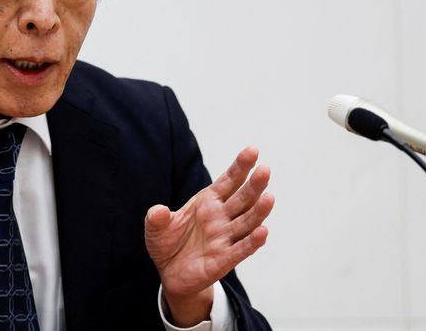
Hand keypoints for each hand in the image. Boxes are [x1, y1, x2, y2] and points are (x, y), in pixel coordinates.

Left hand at [144, 147, 273, 325]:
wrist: (170, 273)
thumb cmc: (167, 243)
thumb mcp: (155, 227)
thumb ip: (157, 218)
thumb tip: (157, 211)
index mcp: (208, 202)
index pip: (228, 181)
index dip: (240, 166)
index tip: (253, 150)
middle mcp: (221, 217)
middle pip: (242, 198)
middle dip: (254, 184)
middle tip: (265, 169)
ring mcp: (225, 237)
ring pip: (247, 222)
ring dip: (258, 211)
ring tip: (269, 197)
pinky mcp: (225, 259)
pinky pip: (241, 249)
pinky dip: (252, 241)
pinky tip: (262, 232)